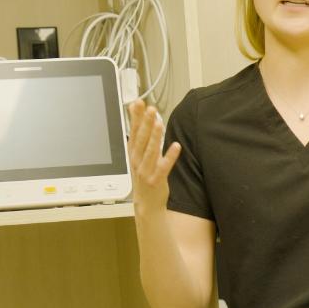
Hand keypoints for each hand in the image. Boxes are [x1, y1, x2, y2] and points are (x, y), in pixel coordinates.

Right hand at [127, 99, 180, 213]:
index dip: (135, 117)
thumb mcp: (138, 157)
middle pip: (141, 139)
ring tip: (159, 123)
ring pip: (150, 151)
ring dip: (155, 137)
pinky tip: (176, 146)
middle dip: (145, 123)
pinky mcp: (156, 180)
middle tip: (150, 109)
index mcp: (132, 154)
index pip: (133, 132)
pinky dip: (169, 156)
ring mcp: (146, 171)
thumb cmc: (144, 177)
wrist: (146, 204)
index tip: (138, 103)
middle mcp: (137, 161)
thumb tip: (141, 117)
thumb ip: (141, 138)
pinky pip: (163, 167)